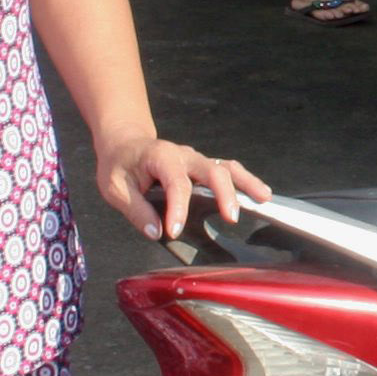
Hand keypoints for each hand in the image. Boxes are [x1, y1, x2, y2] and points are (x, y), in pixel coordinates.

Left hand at [99, 130, 268, 242]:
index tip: (174, 231)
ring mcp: (196, 160)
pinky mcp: (203, 168)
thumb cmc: (119, 165)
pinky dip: (246, 181)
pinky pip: (229, 171)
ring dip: (245, 184)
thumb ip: (135, 210)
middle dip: (223, 194)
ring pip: (226, 168)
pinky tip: (261, 195)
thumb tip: (155, 232)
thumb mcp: (114, 188)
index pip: (175, 183)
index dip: (178, 208)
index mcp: (161, 157)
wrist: (125, 143)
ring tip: (262, 199)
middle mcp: (184, 155)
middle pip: (211, 171)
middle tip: (230, 218)